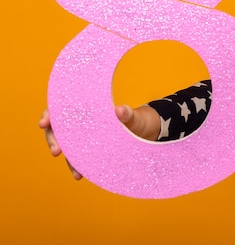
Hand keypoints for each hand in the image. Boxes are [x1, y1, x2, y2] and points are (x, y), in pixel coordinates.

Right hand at [39, 105, 160, 178]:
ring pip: (67, 146)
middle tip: (56, 151)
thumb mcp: (132, 116)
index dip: (48, 115)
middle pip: (58, 129)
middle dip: (53, 140)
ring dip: (67, 158)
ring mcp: (83, 138)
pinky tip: (79, 175)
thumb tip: (120, 111)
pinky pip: (78, 158)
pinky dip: (76, 166)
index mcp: (85, 109)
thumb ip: (126, 113)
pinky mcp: (89, 151)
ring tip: (74, 170)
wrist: (142, 132)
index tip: (44, 123)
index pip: (59, 108)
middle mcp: (80, 123)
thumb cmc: (133, 119)